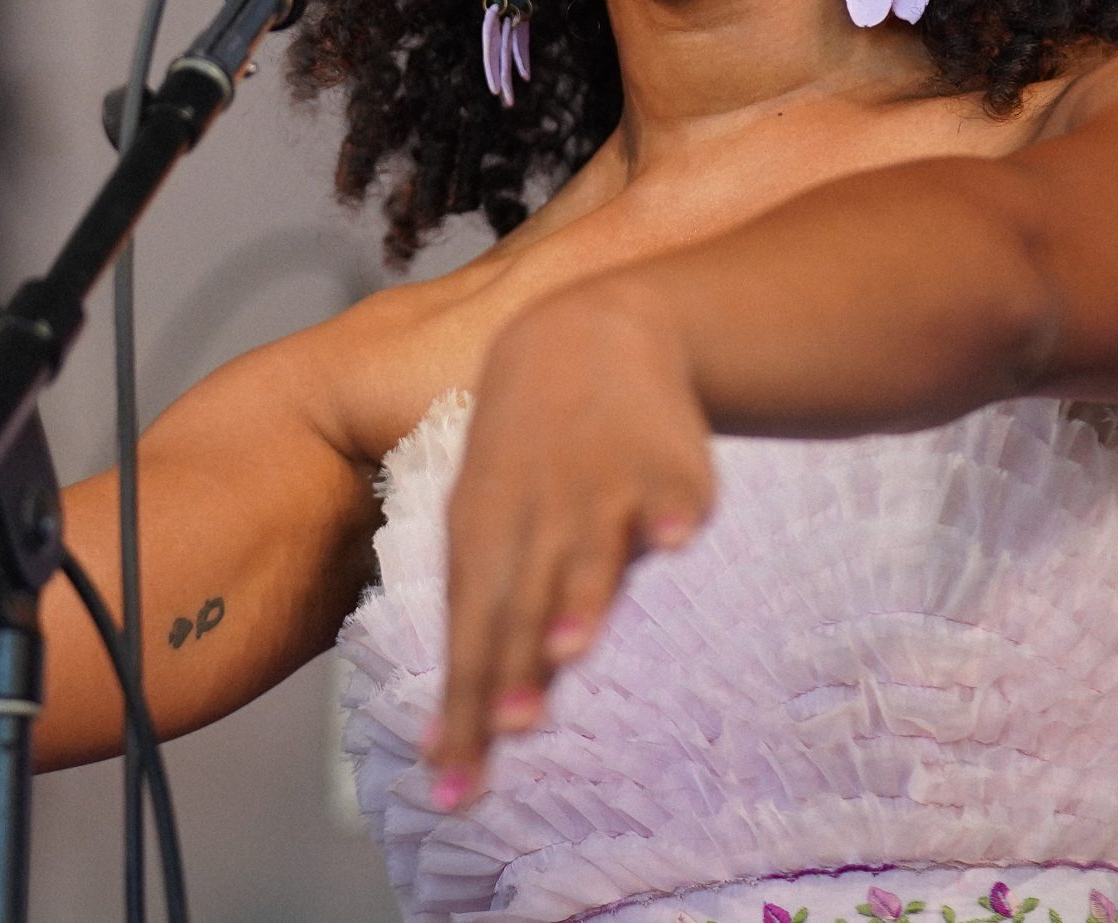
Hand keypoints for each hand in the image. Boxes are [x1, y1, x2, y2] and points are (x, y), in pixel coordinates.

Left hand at [427, 276, 715, 806]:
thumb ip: (479, 635)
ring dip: (580, 596)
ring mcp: (601, 485)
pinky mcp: (667, 464)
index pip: (467, 635)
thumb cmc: (525, 462)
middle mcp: (535, 516)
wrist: (586, 332)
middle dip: (514, 665)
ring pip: (590, 548)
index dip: (462, 706)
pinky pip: (670, 494)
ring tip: (569, 646)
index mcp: (482, 536)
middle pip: (522, 604)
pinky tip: (671, 544)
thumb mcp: (485, 532)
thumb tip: (447, 748)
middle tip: (509, 726)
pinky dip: (668, 515)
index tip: (454, 785)